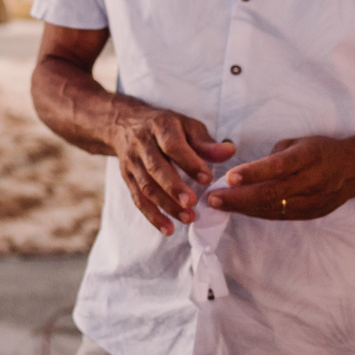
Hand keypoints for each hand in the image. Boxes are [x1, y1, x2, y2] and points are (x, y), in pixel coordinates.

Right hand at [109, 103, 235, 235]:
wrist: (124, 124)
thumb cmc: (165, 127)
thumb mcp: (186, 126)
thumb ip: (206, 142)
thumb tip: (230, 152)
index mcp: (160, 127)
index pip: (172, 146)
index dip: (189, 162)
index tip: (207, 178)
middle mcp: (142, 144)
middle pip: (155, 167)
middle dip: (173, 187)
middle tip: (192, 203)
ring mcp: (132, 162)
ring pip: (146, 186)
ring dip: (166, 205)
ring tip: (188, 218)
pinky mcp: (128, 178)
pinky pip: (138, 199)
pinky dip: (152, 215)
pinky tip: (169, 229)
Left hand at [208, 134, 354, 219]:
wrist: (353, 169)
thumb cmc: (318, 151)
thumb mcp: (296, 143)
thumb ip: (272, 157)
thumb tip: (245, 172)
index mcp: (307, 157)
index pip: (277, 167)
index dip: (252, 173)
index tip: (227, 178)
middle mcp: (311, 181)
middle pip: (271, 193)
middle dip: (238, 198)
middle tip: (212, 197)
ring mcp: (312, 201)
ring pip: (272, 208)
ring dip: (242, 208)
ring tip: (218, 204)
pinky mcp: (310, 213)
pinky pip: (278, 215)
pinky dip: (256, 212)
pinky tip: (237, 209)